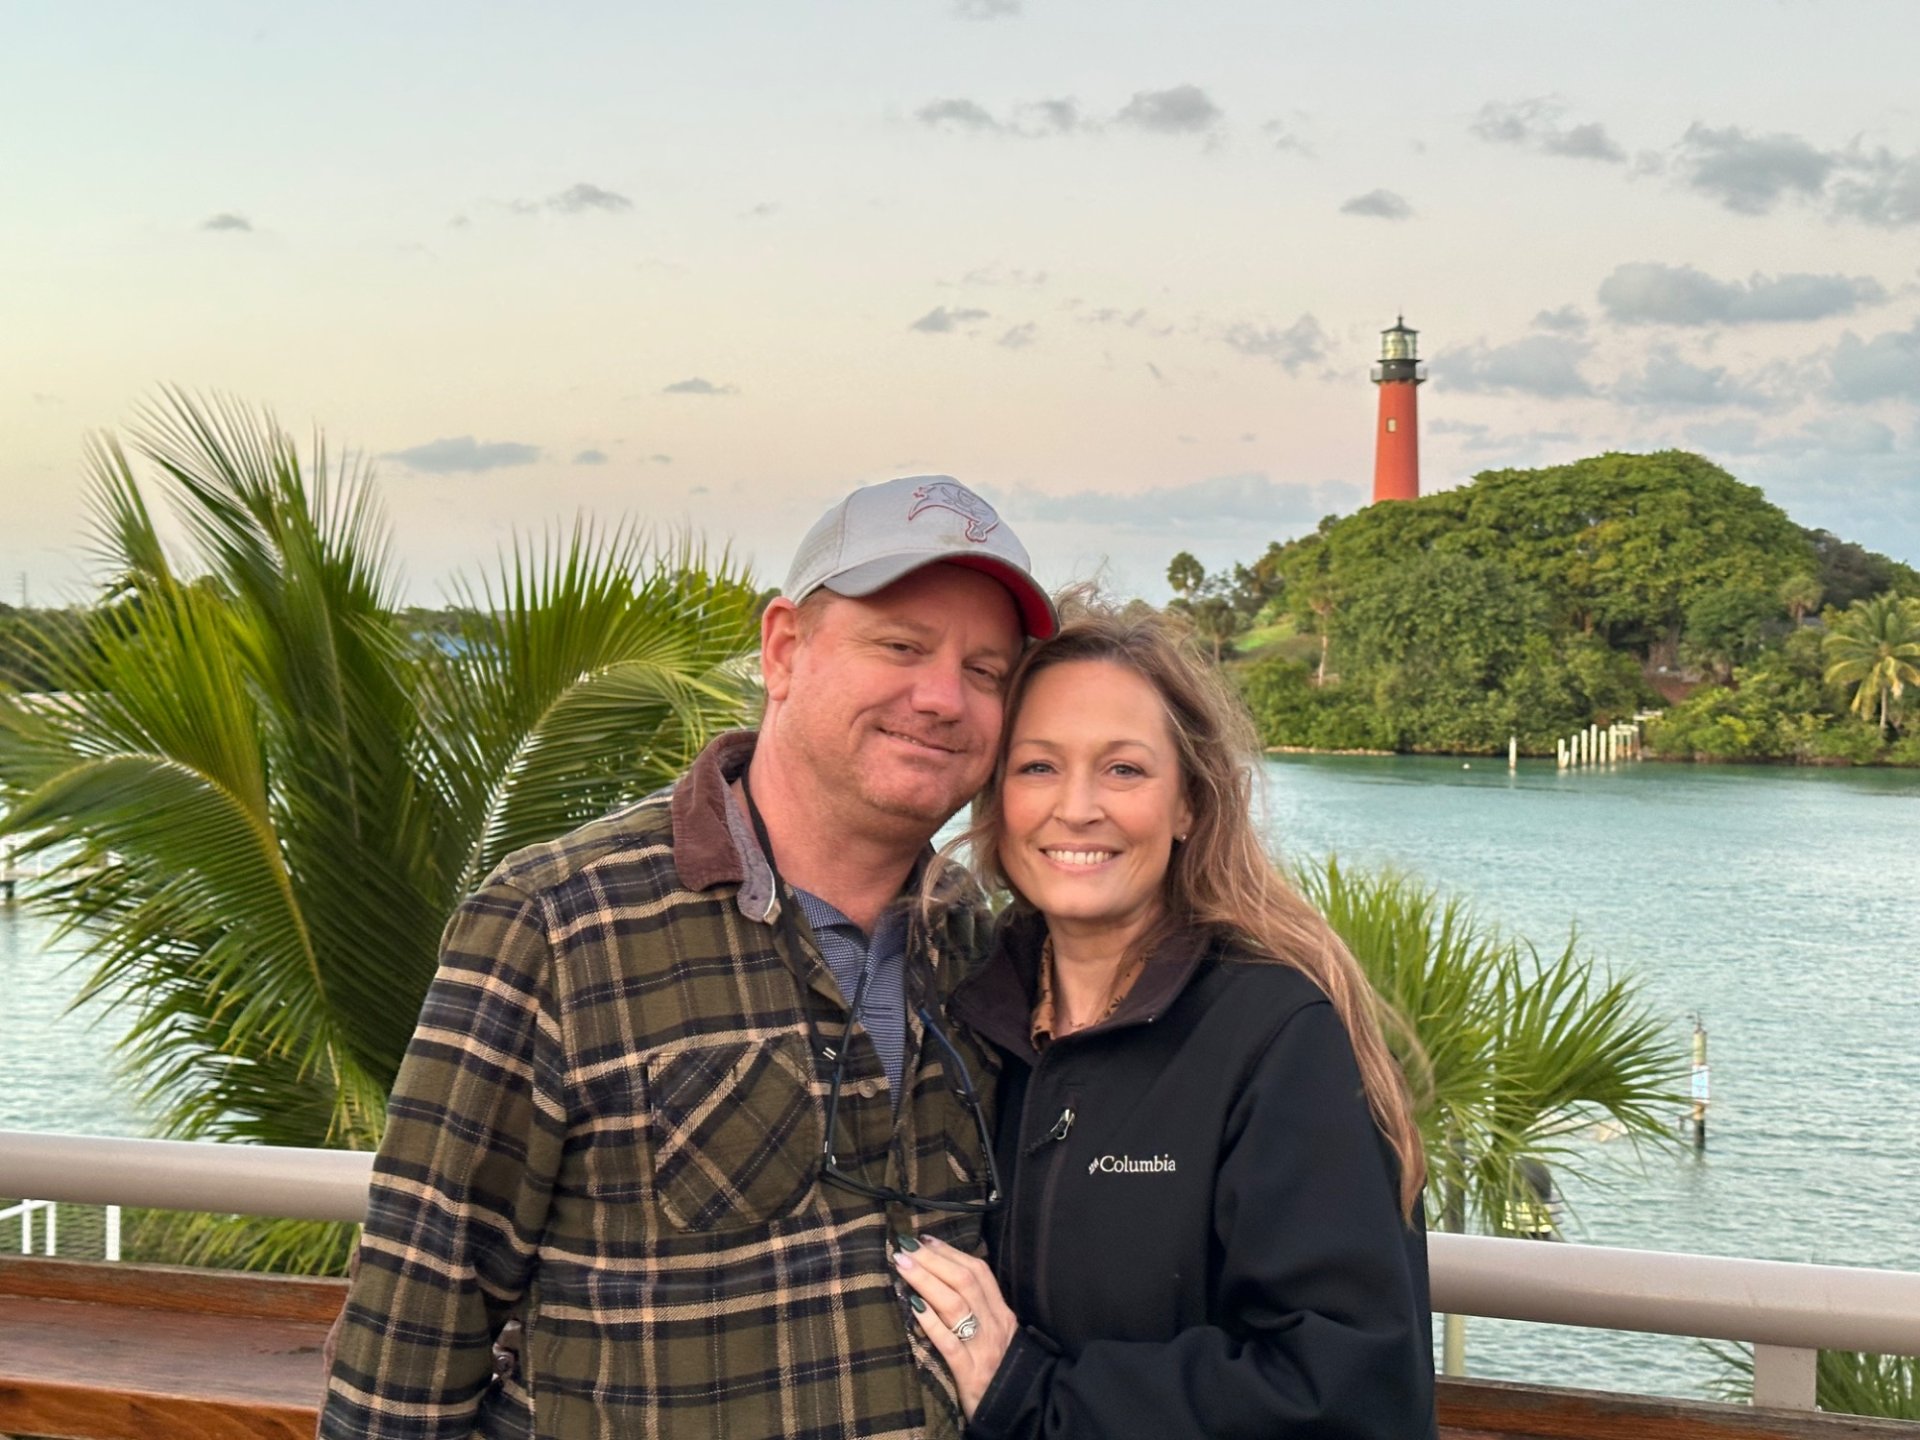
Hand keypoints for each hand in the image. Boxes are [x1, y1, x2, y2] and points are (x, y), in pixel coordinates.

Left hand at [892, 1234, 1018, 1418]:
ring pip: (955, 1306)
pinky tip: (912, 1305)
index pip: (978, 1272)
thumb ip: (980, 1307)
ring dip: (926, 1280)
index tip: (925, 1239)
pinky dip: (931, 1322)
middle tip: (906, 1246)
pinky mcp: (969, 1373)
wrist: (1018, 1409)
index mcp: (1001, 1313)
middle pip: (964, 1282)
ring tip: (902, 1265)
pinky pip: (949, 1344)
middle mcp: (994, 1325)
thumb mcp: (998, 1332)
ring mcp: (982, 1349)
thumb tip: (947, 1276)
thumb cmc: (1000, 1368)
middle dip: (933, 1260)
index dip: (951, 1252)